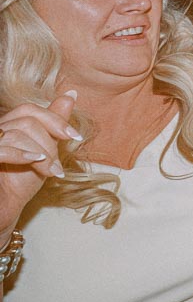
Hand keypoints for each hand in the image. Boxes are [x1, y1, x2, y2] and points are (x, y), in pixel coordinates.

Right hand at [0, 92, 80, 232]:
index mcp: (8, 125)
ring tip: (51, 172)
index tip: (77, 137)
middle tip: (58, 165)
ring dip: (42, 155)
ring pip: (19, 134)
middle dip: (50, 142)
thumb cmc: (23, 180)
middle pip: (28, 120)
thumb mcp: (45, 149)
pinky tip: (35, 162)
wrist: (5, 207)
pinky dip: (22, 155)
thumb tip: (71, 94)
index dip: (56, 120)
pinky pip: (3, 148)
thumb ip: (54, 123)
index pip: (30, 109)